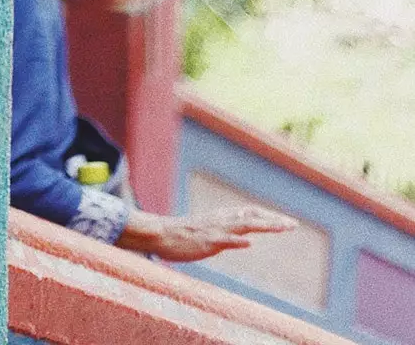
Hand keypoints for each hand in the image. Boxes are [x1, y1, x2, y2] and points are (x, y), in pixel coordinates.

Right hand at [117, 206, 296, 262]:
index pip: (251, 213)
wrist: (162, 234)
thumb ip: (229, 234)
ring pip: (242, 225)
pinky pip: (223, 240)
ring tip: (280, 228)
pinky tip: (248, 242)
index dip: (270, 217)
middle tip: (293, 225)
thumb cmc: (185, 236)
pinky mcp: (206, 241)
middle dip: (273, 221)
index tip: (288, 223)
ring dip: (263, 226)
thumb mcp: (211, 233)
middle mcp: (222, 220)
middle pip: (252, 216)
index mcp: (223, 217)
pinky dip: (236, 240)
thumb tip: (248, 238)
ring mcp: (215, 230)